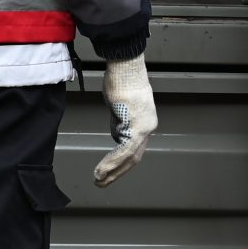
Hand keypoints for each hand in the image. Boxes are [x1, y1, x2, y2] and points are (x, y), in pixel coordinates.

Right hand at [92, 54, 157, 186]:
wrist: (125, 66)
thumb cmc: (122, 79)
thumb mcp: (120, 106)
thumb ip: (120, 122)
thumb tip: (117, 133)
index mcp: (146, 121)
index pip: (135, 148)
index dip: (121, 163)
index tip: (109, 171)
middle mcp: (149, 126)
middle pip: (134, 157)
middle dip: (118, 172)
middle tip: (103, 181)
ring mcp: (145, 127)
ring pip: (129, 157)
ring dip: (112, 171)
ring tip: (99, 179)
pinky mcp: (136, 126)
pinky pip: (124, 150)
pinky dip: (111, 162)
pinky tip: (101, 170)